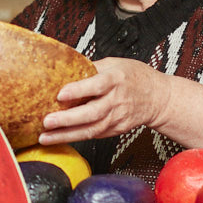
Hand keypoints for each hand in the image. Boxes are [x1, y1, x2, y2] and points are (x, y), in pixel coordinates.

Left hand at [39, 57, 169, 144]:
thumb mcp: (114, 63)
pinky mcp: (115, 129)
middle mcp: (116, 100)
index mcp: (116, 79)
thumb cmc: (134, 76)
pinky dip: (75, 138)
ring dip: (66, 135)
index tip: (60, 94)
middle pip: (92, 112)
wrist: (158, 97)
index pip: (97, 85)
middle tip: (47, 121)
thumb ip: (91, 67)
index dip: (79, 90)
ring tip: (45, 137)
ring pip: (91, 129)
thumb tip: (63, 67)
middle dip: (67, 119)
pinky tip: (58, 139)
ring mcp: (117, 117)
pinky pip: (94, 135)